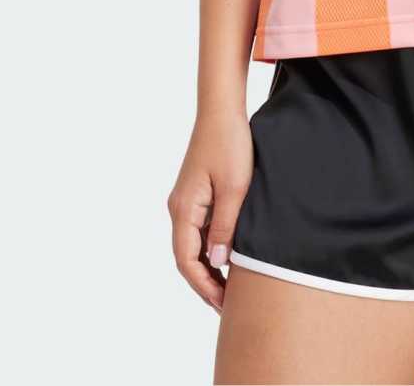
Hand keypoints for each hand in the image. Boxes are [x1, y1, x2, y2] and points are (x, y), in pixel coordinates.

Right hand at [167, 111, 254, 312]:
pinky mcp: (195, 193)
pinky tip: (227, 257)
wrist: (222, 110)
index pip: (187, 260)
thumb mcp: (235, 188)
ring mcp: (186, 200)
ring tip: (229, 287)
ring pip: (192, 244)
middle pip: (186, 256)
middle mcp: (178, 207)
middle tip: (227, 304)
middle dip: (204, 282)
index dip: (203, 285)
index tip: (222, 304)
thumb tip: (217, 264)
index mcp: (184, 209)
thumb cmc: (230, 144)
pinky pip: (199, 229)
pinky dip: (210, 248)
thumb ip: (226, 228)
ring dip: (207, 267)